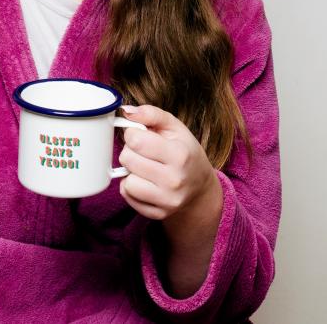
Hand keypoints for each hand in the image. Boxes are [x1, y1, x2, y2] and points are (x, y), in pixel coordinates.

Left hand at [117, 104, 221, 227]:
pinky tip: (144, 181)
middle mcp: (174, 180)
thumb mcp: (174, 127)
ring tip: (144, 168)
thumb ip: (151, 114)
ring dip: (130, 172)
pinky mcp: (158, 213)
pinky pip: (128, 197)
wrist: (199, 186)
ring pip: (126, 181)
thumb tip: (126, 111)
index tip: (141, 136)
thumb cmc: (184, 152)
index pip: (135, 140)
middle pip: (127, 159)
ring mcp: (167, 200)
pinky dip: (131, 187)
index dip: (133, 134)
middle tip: (144, 153)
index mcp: (179, 154)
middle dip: (130, 152)